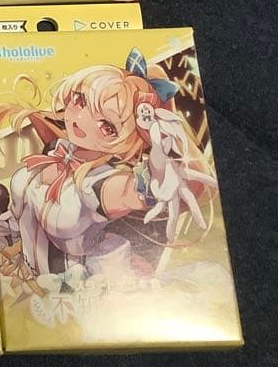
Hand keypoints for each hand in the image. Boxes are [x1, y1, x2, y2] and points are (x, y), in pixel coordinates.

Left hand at [140, 106, 216, 241]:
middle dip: (195, 214)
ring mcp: (169, 192)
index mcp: (181, 173)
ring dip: (172, 224)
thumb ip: (158, 139)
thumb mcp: (158, 147)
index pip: (197, 176)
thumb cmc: (161, 155)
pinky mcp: (160, 194)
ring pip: (173, 210)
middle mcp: (178, 186)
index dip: (208, 180)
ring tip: (172, 237)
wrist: (157, 163)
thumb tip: (156, 128)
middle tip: (203, 227)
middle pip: (188, 202)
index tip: (219, 186)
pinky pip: (157, 206)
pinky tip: (147, 221)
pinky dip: (152, 212)